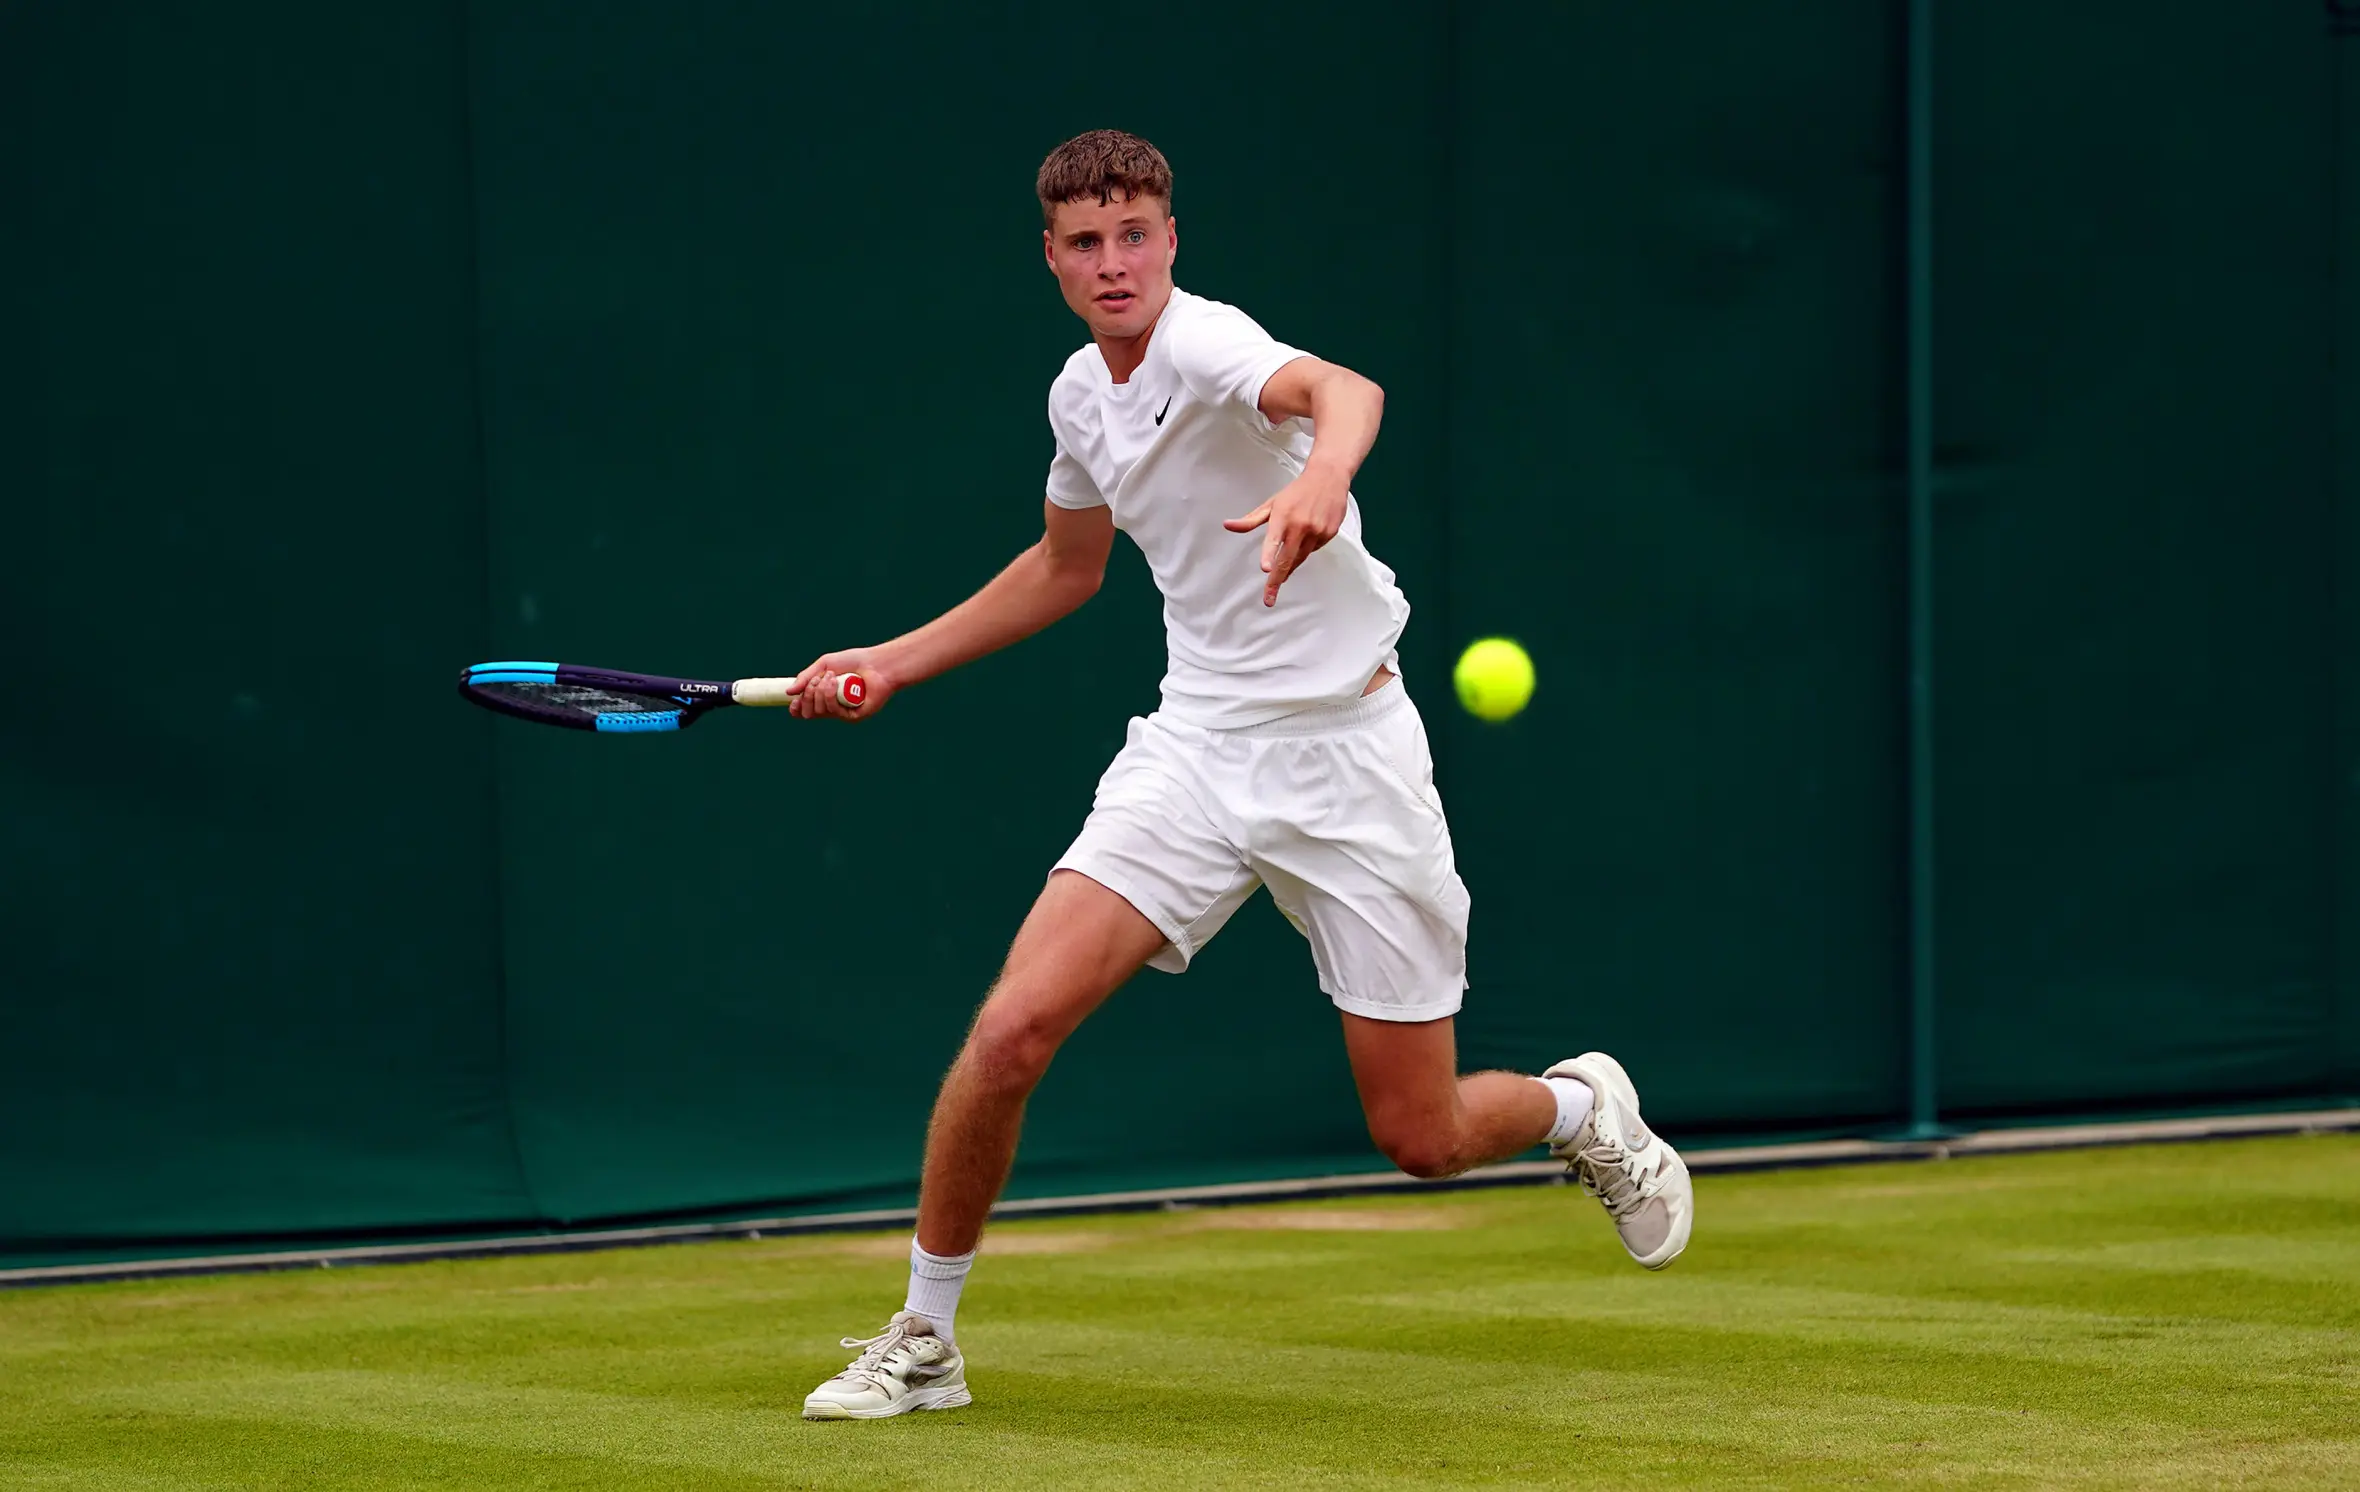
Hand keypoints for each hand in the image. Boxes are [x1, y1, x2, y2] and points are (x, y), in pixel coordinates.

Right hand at [786, 646, 895, 720]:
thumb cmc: (853, 661)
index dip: (796, 708)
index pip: (804, 711)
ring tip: (831, 677)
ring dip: (820, 692)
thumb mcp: (824, 665)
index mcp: (824, 698)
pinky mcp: (854, 716)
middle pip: (808, 713)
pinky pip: (834, 711)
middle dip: (807, 695)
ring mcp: (844, 713)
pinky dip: (830, 696)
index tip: (793, 700)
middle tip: (816, 680)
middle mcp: (833, 708)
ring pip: (819, 711)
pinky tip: (835, 683)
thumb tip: (788, 692)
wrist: (876, 663)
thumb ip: (806, 677)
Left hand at [1222, 471, 1347, 606]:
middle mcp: (1300, 525)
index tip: (1266, 569)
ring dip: (1289, 569)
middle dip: (1276, 581)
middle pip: (1287, 559)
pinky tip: (1305, 540)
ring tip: (1280, 577)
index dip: (1269, 554)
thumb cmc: (1296, 492)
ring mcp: (1317, 531)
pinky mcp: (1329, 534)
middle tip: (1268, 599)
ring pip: (1300, 558)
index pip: (1274, 539)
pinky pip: (1313, 550)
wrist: (1328, 477)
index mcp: (1283, 516)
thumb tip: (1227, 525)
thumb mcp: (1272, 503)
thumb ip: (1250, 520)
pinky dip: (1305, 550)